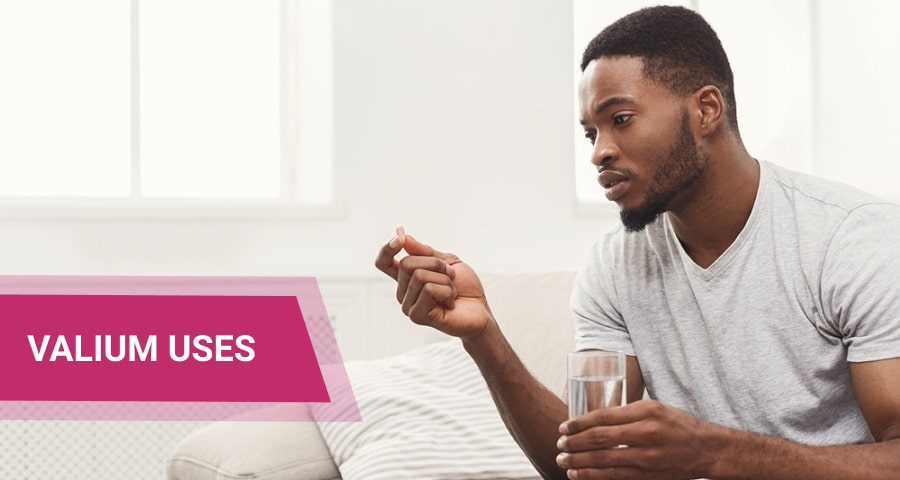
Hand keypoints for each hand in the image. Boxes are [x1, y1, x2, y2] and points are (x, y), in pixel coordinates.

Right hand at [374, 230, 491, 338]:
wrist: (480, 310)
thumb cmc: (465, 288)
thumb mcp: (447, 261)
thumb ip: (425, 252)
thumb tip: (404, 237)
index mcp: (407, 278)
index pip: (384, 262)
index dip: (387, 249)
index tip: (399, 239)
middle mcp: (403, 292)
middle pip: (406, 263)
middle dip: (435, 264)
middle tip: (450, 275)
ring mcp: (408, 305)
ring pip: (419, 276)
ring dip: (444, 279)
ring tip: (452, 291)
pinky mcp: (417, 315)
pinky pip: (429, 290)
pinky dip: (447, 291)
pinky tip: (450, 302)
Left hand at [555, 399, 719, 479]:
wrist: (708, 449)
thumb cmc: (679, 425)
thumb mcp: (655, 407)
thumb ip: (627, 412)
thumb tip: (593, 418)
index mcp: (646, 411)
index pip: (603, 417)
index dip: (579, 423)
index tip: (564, 427)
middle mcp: (646, 434)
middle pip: (599, 439)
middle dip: (574, 443)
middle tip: (559, 445)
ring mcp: (647, 457)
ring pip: (604, 461)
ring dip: (578, 462)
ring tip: (563, 462)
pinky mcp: (648, 476)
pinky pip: (615, 477)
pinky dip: (593, 477)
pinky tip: (579, 475)